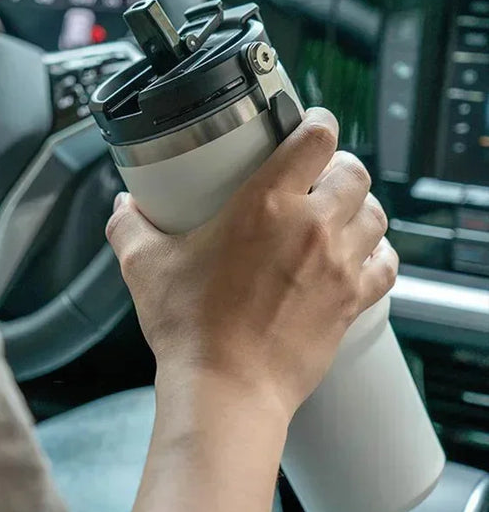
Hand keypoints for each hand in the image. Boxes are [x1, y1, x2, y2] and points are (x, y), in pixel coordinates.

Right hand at [106, 108, 397, 419]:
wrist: (226, 388)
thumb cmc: (190, 329)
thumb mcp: (145, 266)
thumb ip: (128, 225)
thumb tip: (123, 206)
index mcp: (264, 204)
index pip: (315, 138)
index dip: (316, 122)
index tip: (309, 125)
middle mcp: (311, 228)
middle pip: (353, 172)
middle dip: (337, 166)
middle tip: (315, 178)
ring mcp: (338, 265)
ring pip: (375, 213)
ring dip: (359, 206)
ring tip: (335, 214)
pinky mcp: (352, 301)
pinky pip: (387, 263)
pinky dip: (378, 252)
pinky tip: (358, 255)